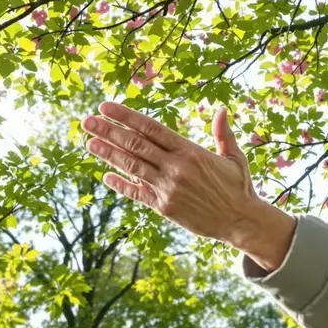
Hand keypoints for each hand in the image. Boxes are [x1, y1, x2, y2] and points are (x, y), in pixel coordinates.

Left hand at [81, 102, 295, 269]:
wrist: (241, 220)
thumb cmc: (238, 187)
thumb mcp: (234, 157)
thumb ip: (223, 133)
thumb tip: (222, 110)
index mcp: (190, 150)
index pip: (151, 128)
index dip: (126, 116)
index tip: (106, 107)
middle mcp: (176, 167)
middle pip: (135, 144)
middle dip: (108, 131)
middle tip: (86, 121)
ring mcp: (168, 188)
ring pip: (131, 166)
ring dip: (108, 153)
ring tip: (88, 142)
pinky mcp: (164, 207)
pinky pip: (137, 193)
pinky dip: (121, 184)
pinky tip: (106, 175)